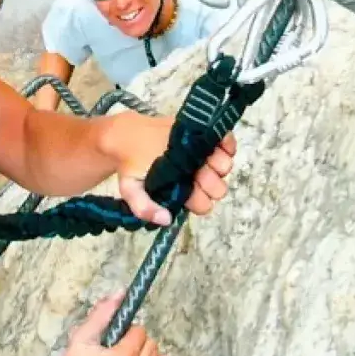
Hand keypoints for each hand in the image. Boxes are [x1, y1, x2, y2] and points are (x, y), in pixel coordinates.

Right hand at [104, 112, 236, 225]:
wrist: (127, 136)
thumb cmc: (133, 165)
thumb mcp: (130, 190)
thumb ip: (143, 208)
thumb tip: (166, 219)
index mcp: (184, 192)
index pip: (203, 204)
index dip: (200, 200)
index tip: (187, 188)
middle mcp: (198, 177)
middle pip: (218, 188)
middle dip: (210, 183)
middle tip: (195, 172)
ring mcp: (205, 158)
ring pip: (225, 165)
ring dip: (218, 163)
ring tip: (202, 157)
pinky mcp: (209, 139)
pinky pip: (228, 142)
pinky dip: (226, 144)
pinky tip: (212, 144)